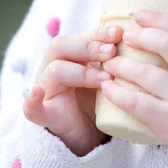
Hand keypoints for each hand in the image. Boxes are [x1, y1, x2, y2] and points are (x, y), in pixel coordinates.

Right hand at [23, 25, 122, 155]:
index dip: (98, 33)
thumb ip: (115, 59)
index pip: (80, 36)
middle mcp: (53, 67)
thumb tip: (137, 38)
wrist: (88, 135)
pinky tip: (38, 93)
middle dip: (88, 46)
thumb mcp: (107, 74)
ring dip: (81, 72)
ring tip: (105, 78)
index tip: (119, 33)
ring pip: (54, 70)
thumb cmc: (98, 98)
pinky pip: (31, 107)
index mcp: (69, 55)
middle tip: (111, 51)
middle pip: (61, 45)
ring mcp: (46, 89)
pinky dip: (32, 100)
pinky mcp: (44, 114)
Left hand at [99, 10, 167, 155]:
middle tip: (126, 37)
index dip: (159, 19)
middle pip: (167, 44)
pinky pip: (137, 102)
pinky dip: (118, 93)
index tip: (140, 15)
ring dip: (123, 64)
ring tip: (110, 62)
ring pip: (146, 73)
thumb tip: (165, 32)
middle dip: (142, 36)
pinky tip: (107, 87)